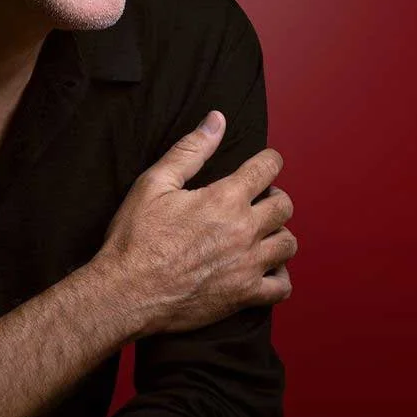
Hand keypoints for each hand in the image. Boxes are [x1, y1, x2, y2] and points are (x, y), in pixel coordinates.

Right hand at [93, 111, 296, 336]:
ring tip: (260, 231)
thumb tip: (216, 120)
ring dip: (278, 232)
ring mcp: (248, 266)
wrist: (127, 291)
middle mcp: (244, 231)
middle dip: (274, 195)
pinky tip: (265, 267)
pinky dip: (280, 275)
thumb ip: (190, 150)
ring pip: (288, 244)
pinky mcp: (244, 295)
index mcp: (224, 198)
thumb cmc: (136, 236)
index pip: (266, 169)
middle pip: (284, 206)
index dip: (270, 160)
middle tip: (257, 198)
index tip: (267, 161)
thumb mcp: (155, 183)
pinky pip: (282, 286)